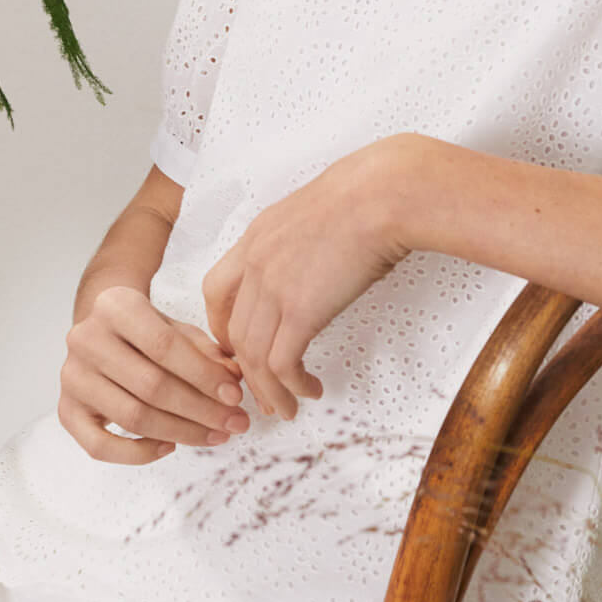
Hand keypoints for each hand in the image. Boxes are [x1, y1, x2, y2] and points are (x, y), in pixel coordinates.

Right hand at [59, 284, 251, 463]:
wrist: (102, 328)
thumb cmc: (145, 328)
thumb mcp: (176, 325)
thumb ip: (204, 350)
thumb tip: (232, 380)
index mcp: (115, 306)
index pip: (165, 346)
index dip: (204, 375)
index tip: (235, 396)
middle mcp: (86, 339)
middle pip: (150, 386)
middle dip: (200, 410)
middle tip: (233, 423)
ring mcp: (72, 377)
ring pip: (131, 417)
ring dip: (180, 432)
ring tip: (214, 435)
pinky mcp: (66, 410)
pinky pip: (100, 446)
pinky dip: (138, 453)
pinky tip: (170, 446)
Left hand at [201, 137, 414, 423]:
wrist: (384, 195)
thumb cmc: (368, 195)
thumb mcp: (316, 210)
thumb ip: (302, 238)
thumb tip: (317, 259)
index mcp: (257, 235)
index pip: (218, 290)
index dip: (223, 325)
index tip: (238, 347)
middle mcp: (256, 263)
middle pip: (234, 331)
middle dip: (244, 369)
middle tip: (261, 390)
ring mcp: (274, 289)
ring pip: (253, 356)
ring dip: (269, 389)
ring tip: (286, 406)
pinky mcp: (300, 313)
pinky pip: (281, 365)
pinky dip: (291, 386)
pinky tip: (309, 391)